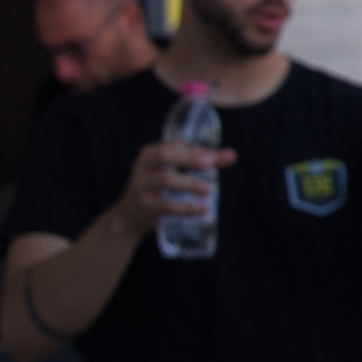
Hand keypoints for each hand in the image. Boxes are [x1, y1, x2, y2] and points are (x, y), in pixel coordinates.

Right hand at [111, 141, 237, 236]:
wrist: (129, 216)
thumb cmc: (158, 189)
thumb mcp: (174, 172)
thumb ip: (202, 163)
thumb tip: (232, 155)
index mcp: (151, 154)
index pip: (174, 145)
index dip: (195, 150)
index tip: (215, 157)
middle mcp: (143, 166)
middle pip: (165, 155)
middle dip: (188, 158)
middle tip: (210, 164)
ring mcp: (141, 186)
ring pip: (165, 179)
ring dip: (189, 183)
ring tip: (209, 190)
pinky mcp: (144, 205)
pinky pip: (166, 205)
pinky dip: (186, 208)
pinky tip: (202, 209)